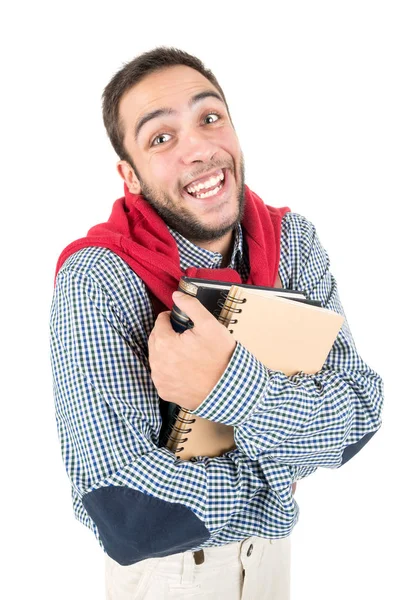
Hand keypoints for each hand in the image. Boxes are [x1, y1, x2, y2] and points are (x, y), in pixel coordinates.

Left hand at [148, 291, 236, 409]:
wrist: (229, 389)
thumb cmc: (220, 357)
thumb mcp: (210, 325)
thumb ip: (191, 306)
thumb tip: (176, 295)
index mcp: (164, 343)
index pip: (159, 322)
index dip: (171, 319)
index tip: (183, 323)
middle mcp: (157, 362)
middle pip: (156, 340)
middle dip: (167, 335)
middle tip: (186, 338)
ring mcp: (160, 379)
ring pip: (157, 358)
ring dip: (167, 352)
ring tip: (187, 354)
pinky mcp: (165, 392)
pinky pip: (162, 375)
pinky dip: (169, 370)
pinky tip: (185, 369)